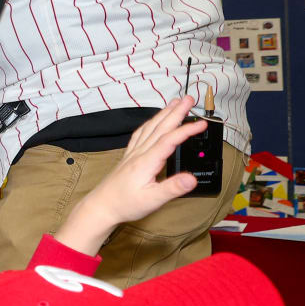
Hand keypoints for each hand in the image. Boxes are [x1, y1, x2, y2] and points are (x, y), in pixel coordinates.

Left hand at [57, 97, 205, 256]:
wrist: (102, 207)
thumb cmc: (125, 204)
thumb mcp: (152, 200)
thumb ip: (173, 188)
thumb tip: (192, 179)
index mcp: (147, 161)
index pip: (170, 140)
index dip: (187, 130)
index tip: (202, 123)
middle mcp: (139, 153)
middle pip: (160, 127)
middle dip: (176, 111)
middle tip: (190, 99)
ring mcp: (133, 153)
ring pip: (150, 127)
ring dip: (164, 114)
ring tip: (175, 103)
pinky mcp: (129, 157)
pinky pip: (140, 134)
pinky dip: (150, 123)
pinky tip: (153, 121)